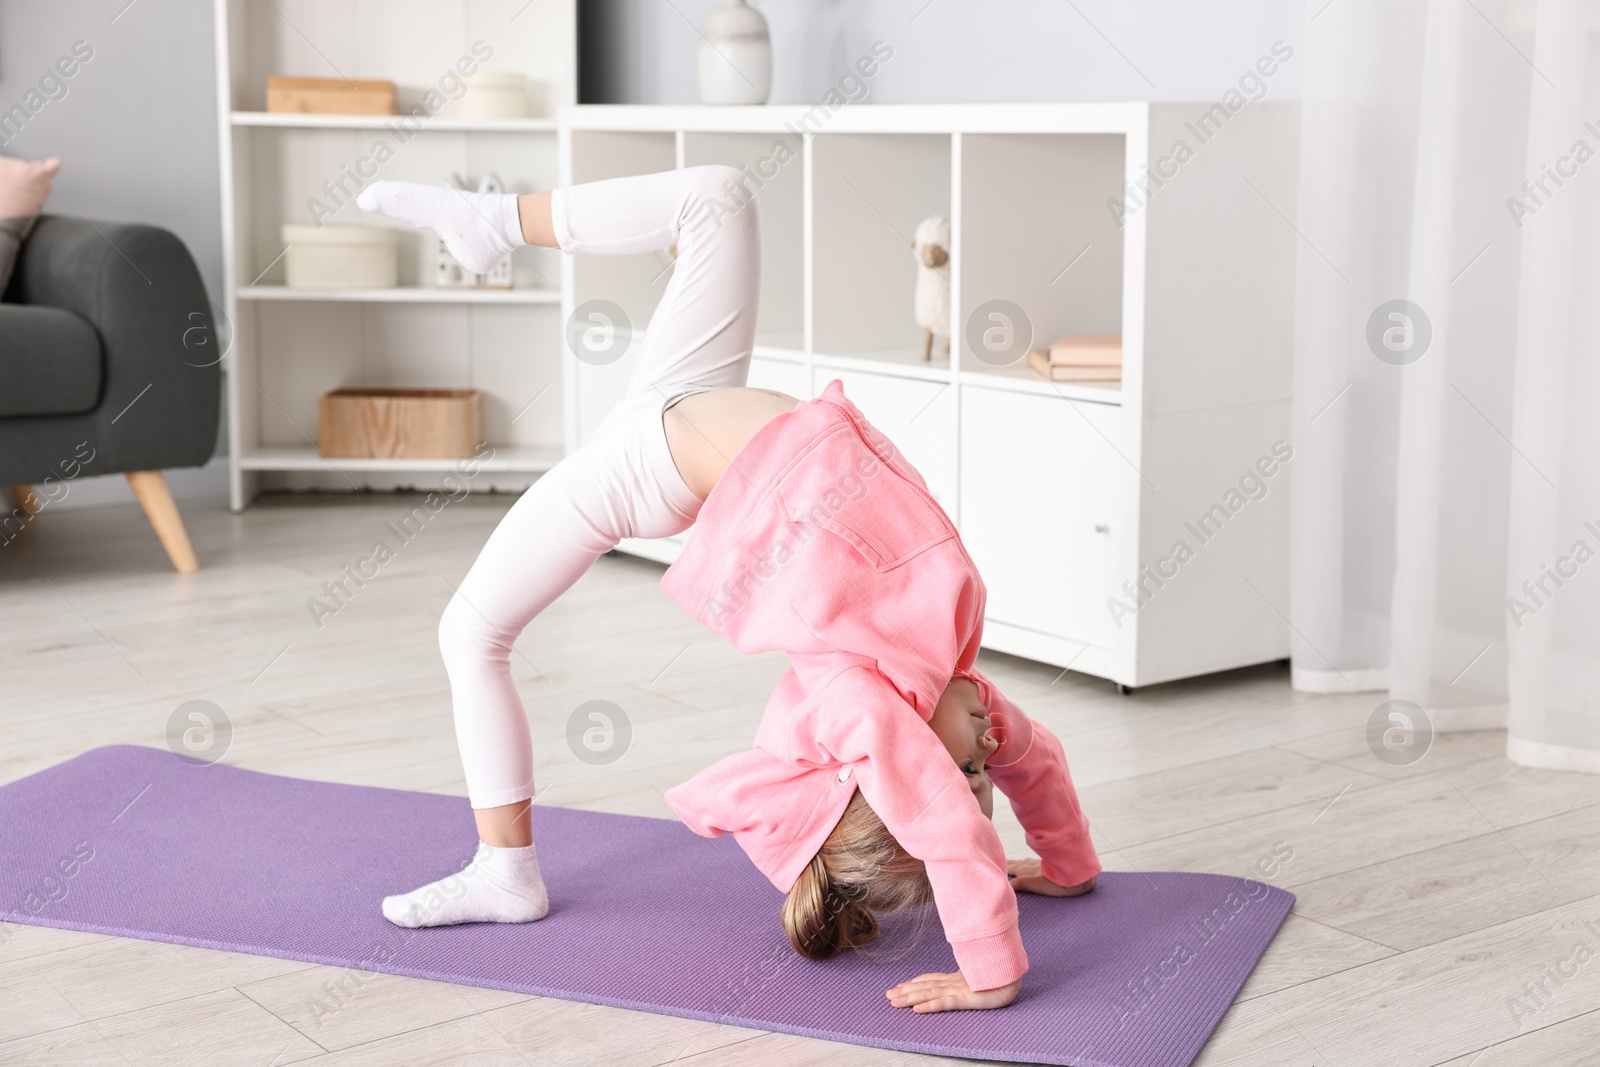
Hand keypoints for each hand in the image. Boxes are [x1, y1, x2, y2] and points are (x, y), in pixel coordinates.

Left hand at [887, 971, 1019, 1012]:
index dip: (915, 982)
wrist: (1015, 971)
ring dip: (910, 998)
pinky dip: (929, 1006)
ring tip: (894, 1001)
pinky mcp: (966, 998)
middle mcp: (954, 983)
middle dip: (905, 991)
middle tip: (888, 995)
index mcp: (958, 978)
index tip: (901, 986)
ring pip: (929, 994)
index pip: (931, 980)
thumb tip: (968, 976)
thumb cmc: (1001, 973)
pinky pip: (944, 1003)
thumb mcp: (981, 975)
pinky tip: (917, 1010)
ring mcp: (959, 990)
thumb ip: (971, 976)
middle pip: (925, 986)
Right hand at [1007, 858, 1097, 896]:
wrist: (1081, 875)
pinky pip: (1034, 862)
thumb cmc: (1061, 883)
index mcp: (1030, 871)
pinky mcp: (1051, 864)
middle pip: (1018, 864)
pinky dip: (1028, 863)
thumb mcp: (1039, 886)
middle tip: (999, 862)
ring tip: (1013, 863)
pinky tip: (1031, 863)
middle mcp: (1034, 865)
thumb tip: (1006, 885)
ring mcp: (1042, 864)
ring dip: (1018, 863)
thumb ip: (1022, 884)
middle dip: (1008, 864)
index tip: (993, 866)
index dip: (1003, 867)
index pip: (1013, 868)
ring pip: (1026, 862)